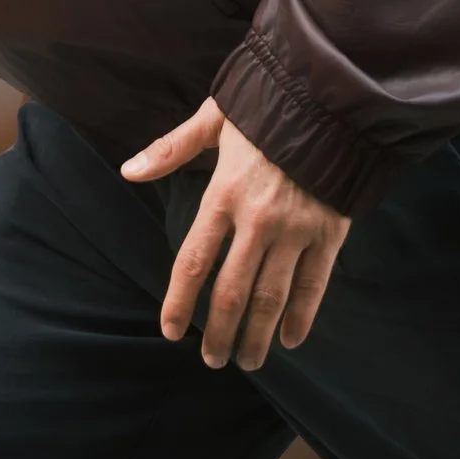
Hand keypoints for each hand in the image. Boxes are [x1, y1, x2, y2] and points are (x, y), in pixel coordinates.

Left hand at [122, 98, 350, 370]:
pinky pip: (315, 284)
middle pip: (231, 290)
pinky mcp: (330, 232)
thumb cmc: (266, 106)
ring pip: (272, 296)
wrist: (331, 97)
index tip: (169, 331)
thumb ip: (171, 148)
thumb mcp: (214, 118)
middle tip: (212, 360)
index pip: (194, 260)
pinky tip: (291, 339)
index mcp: (224, 194)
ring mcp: (296, 229)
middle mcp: (258, 220)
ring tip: (248, 362)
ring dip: (257, 334)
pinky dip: (303, 315)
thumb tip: (128, 171)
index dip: (179, 301)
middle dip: (218, 331)